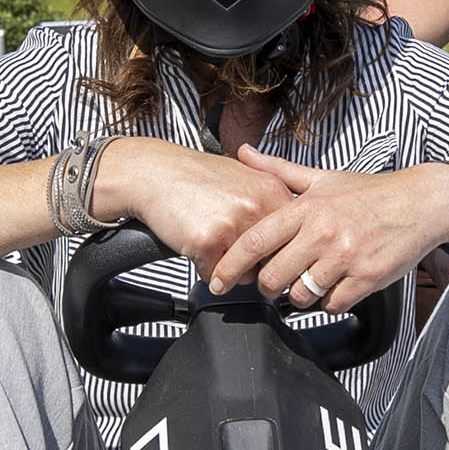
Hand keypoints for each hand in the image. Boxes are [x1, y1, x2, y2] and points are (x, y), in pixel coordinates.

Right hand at [91, 137, 300, 270]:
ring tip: (214, 247)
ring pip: (245, 274)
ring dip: (230, 272)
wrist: (154, 172)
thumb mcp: (245, 179)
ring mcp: (233, 224)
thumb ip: (270, 205)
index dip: (282, 255)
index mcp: (272, 191)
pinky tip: (195, 247)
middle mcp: (257, 206)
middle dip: (256, 267)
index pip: (294, 240)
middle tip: (238, 258)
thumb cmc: (196, 178)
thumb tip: (289, 241)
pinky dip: (203, 270)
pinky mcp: (207, 241)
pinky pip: (214, 276)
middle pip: (272, 261)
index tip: (273, 261)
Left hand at [210, 150, 448, 308]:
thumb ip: (278, 170)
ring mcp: (345, 258)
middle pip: (273, 278)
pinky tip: (335, 285)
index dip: (230, 266)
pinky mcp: (366, 278)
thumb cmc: (369, 193)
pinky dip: (329, 301)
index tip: (217, 281)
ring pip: (301, 296)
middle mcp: (323, 233)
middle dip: (267, 286)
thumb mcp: (322, 177)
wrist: (422, 202)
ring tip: (310, 280)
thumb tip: (243, 152)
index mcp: (307, 208)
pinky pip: (332, 304)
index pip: (255, 242)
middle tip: (274, 282)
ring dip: (300, 295)